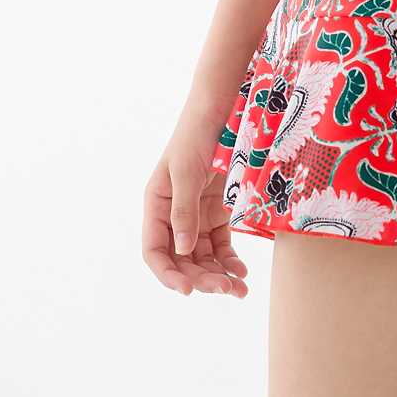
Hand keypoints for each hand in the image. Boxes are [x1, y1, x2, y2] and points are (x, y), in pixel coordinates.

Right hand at [142, 104, 249, 297]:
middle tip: (224, 289)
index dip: (168, 274)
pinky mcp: (220, 210)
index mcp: (157, 203)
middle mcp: (175, 213)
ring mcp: (198, 213)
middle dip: (200, 277)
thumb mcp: (187, 170)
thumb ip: (184, 210)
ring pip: (203, 256)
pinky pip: (222, 244)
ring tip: (238, 289)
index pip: (155, 250)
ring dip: (218, 275)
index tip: (187, 290)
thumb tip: (183, 251)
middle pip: (182, 258)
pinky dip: (230, 260)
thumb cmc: (198, 132)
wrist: (226, 106)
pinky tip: (241, 272)